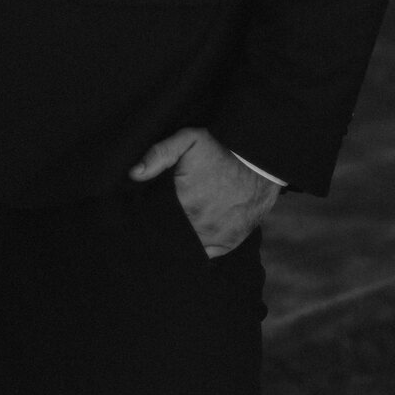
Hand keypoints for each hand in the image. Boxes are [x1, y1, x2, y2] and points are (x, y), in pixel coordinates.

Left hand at [128, 127, 278, 256]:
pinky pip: (204, 254)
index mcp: (183, 201)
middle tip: (158, 220)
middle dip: (162, 229)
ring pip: (186, 246)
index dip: (147, 215)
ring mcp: (213, 237)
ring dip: (178, 239)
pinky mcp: (226, 244)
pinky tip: (190, 238)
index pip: (154, 217)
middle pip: (169, 233)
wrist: (260, 163)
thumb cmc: (222, 150)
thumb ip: (159, 154)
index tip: (142, 212)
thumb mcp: (188, 140)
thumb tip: (133, 174)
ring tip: (173, 229)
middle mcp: (197, 224)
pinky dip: (196, 248)